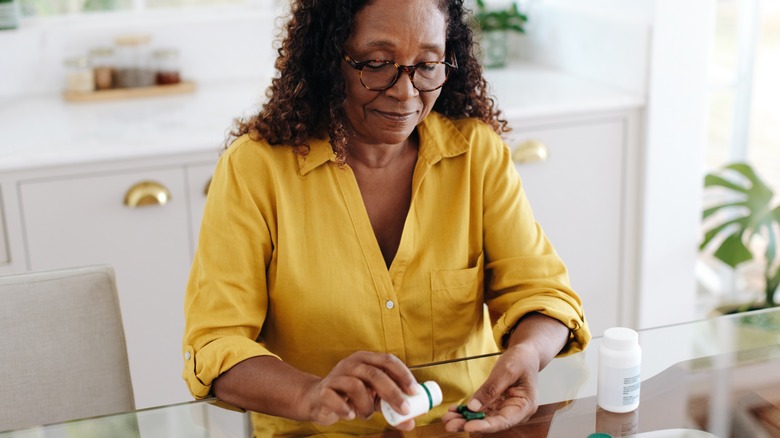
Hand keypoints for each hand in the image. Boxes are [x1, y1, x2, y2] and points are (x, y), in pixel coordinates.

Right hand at [301, 351, 417, 429]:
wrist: (317, 399)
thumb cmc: (350, 396)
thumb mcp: (373, 398)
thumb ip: (390, 407)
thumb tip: (412, 421)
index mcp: (366, 359)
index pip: (387, 360)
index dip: (403, 374)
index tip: (414, 391)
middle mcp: (351, 364)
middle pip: (374, 373)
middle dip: (392, 393)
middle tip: (404, 410)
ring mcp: (335, 376)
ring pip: (356, 386)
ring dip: (366, 405)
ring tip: (366, 414)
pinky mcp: (323, 391)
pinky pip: (334, 398)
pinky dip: (345, 409)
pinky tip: (350, 414)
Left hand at [442, 343, 539, 432]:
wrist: (525, 354)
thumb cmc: (522, 360)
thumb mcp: (506, 370)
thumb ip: (491, 389)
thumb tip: (473, 406)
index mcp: (525, 406)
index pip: (504, 421)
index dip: (485, 425)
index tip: (469, 425)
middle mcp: (515, 411)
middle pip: (491, 422)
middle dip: (470, 423)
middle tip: (450, 424)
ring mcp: (505, 408)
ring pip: (484, 418)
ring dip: (465, 419)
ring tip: (448, 418)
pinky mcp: (497, 404)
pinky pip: (481, 410)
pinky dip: (468, 410)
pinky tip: (455, 411)